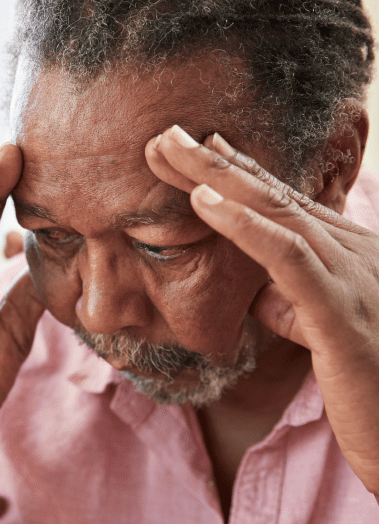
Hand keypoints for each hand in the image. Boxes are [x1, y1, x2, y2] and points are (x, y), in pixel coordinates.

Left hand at [147, 124, 378, 496]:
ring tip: (168, 148)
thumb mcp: (325, 337)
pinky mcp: (342, 314)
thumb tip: (261, 291)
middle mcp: (354, 254)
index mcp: (349, 257)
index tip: (201, 146)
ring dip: (215, 177)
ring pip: (277, 211)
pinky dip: (242, 225)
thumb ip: (295, 306)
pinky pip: (288, 256)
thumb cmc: (372, 390)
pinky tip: (204, 202)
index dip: (241, 173)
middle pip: (274, 195)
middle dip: (214, 162)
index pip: (287, 205)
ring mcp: (352, 278)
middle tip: (166, 133)